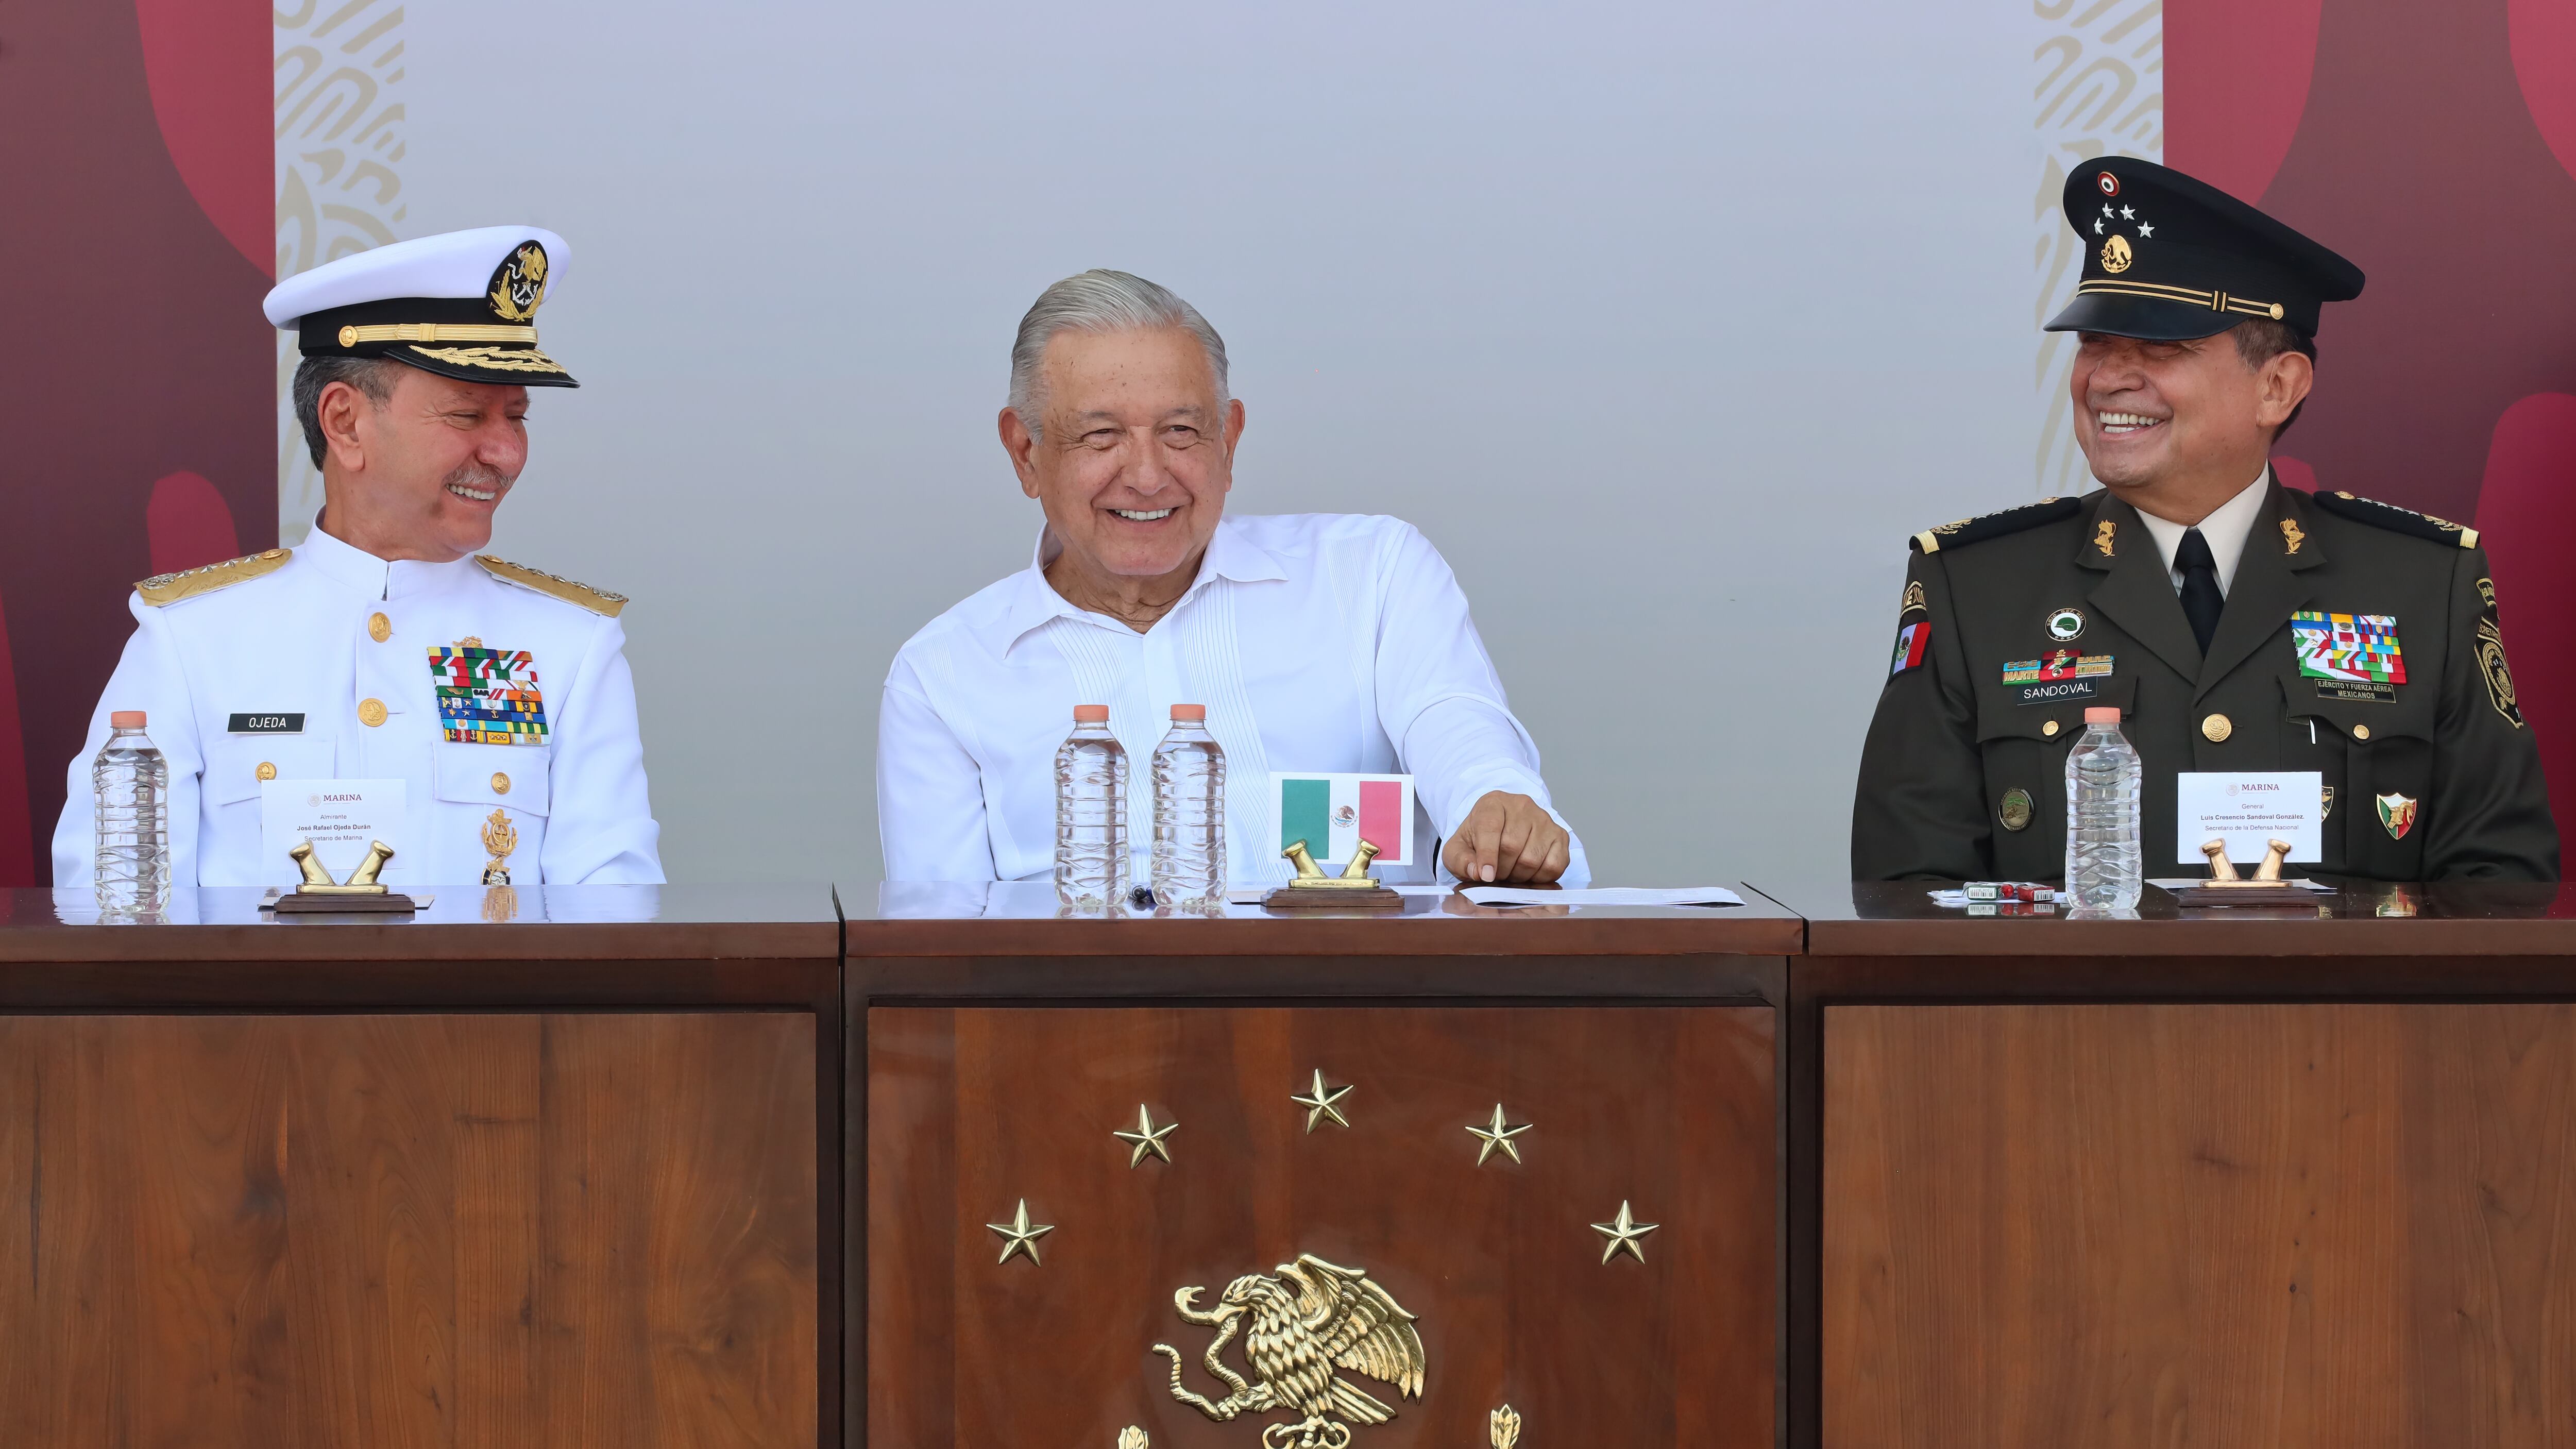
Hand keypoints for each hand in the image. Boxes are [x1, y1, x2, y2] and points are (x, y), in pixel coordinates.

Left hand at [1442, 791, 1571, 883]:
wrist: (1500, 830)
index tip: (1485, 876)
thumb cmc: (1479, 838)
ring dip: (1519, 875)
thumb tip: (1477, 872)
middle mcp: (1521, 805)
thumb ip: (1460, 860)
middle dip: (1502, 869)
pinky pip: (1554, 864)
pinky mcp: (1560, 834)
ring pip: (1533, 858)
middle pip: (1512, 846)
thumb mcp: (1458, 848)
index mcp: (1492, 803)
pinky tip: (1529, 872)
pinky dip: (1540, 877)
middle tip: (1497, 874)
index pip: (1490, 828)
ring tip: (1511, 871)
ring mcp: (1544, 819)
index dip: (1487, 856)